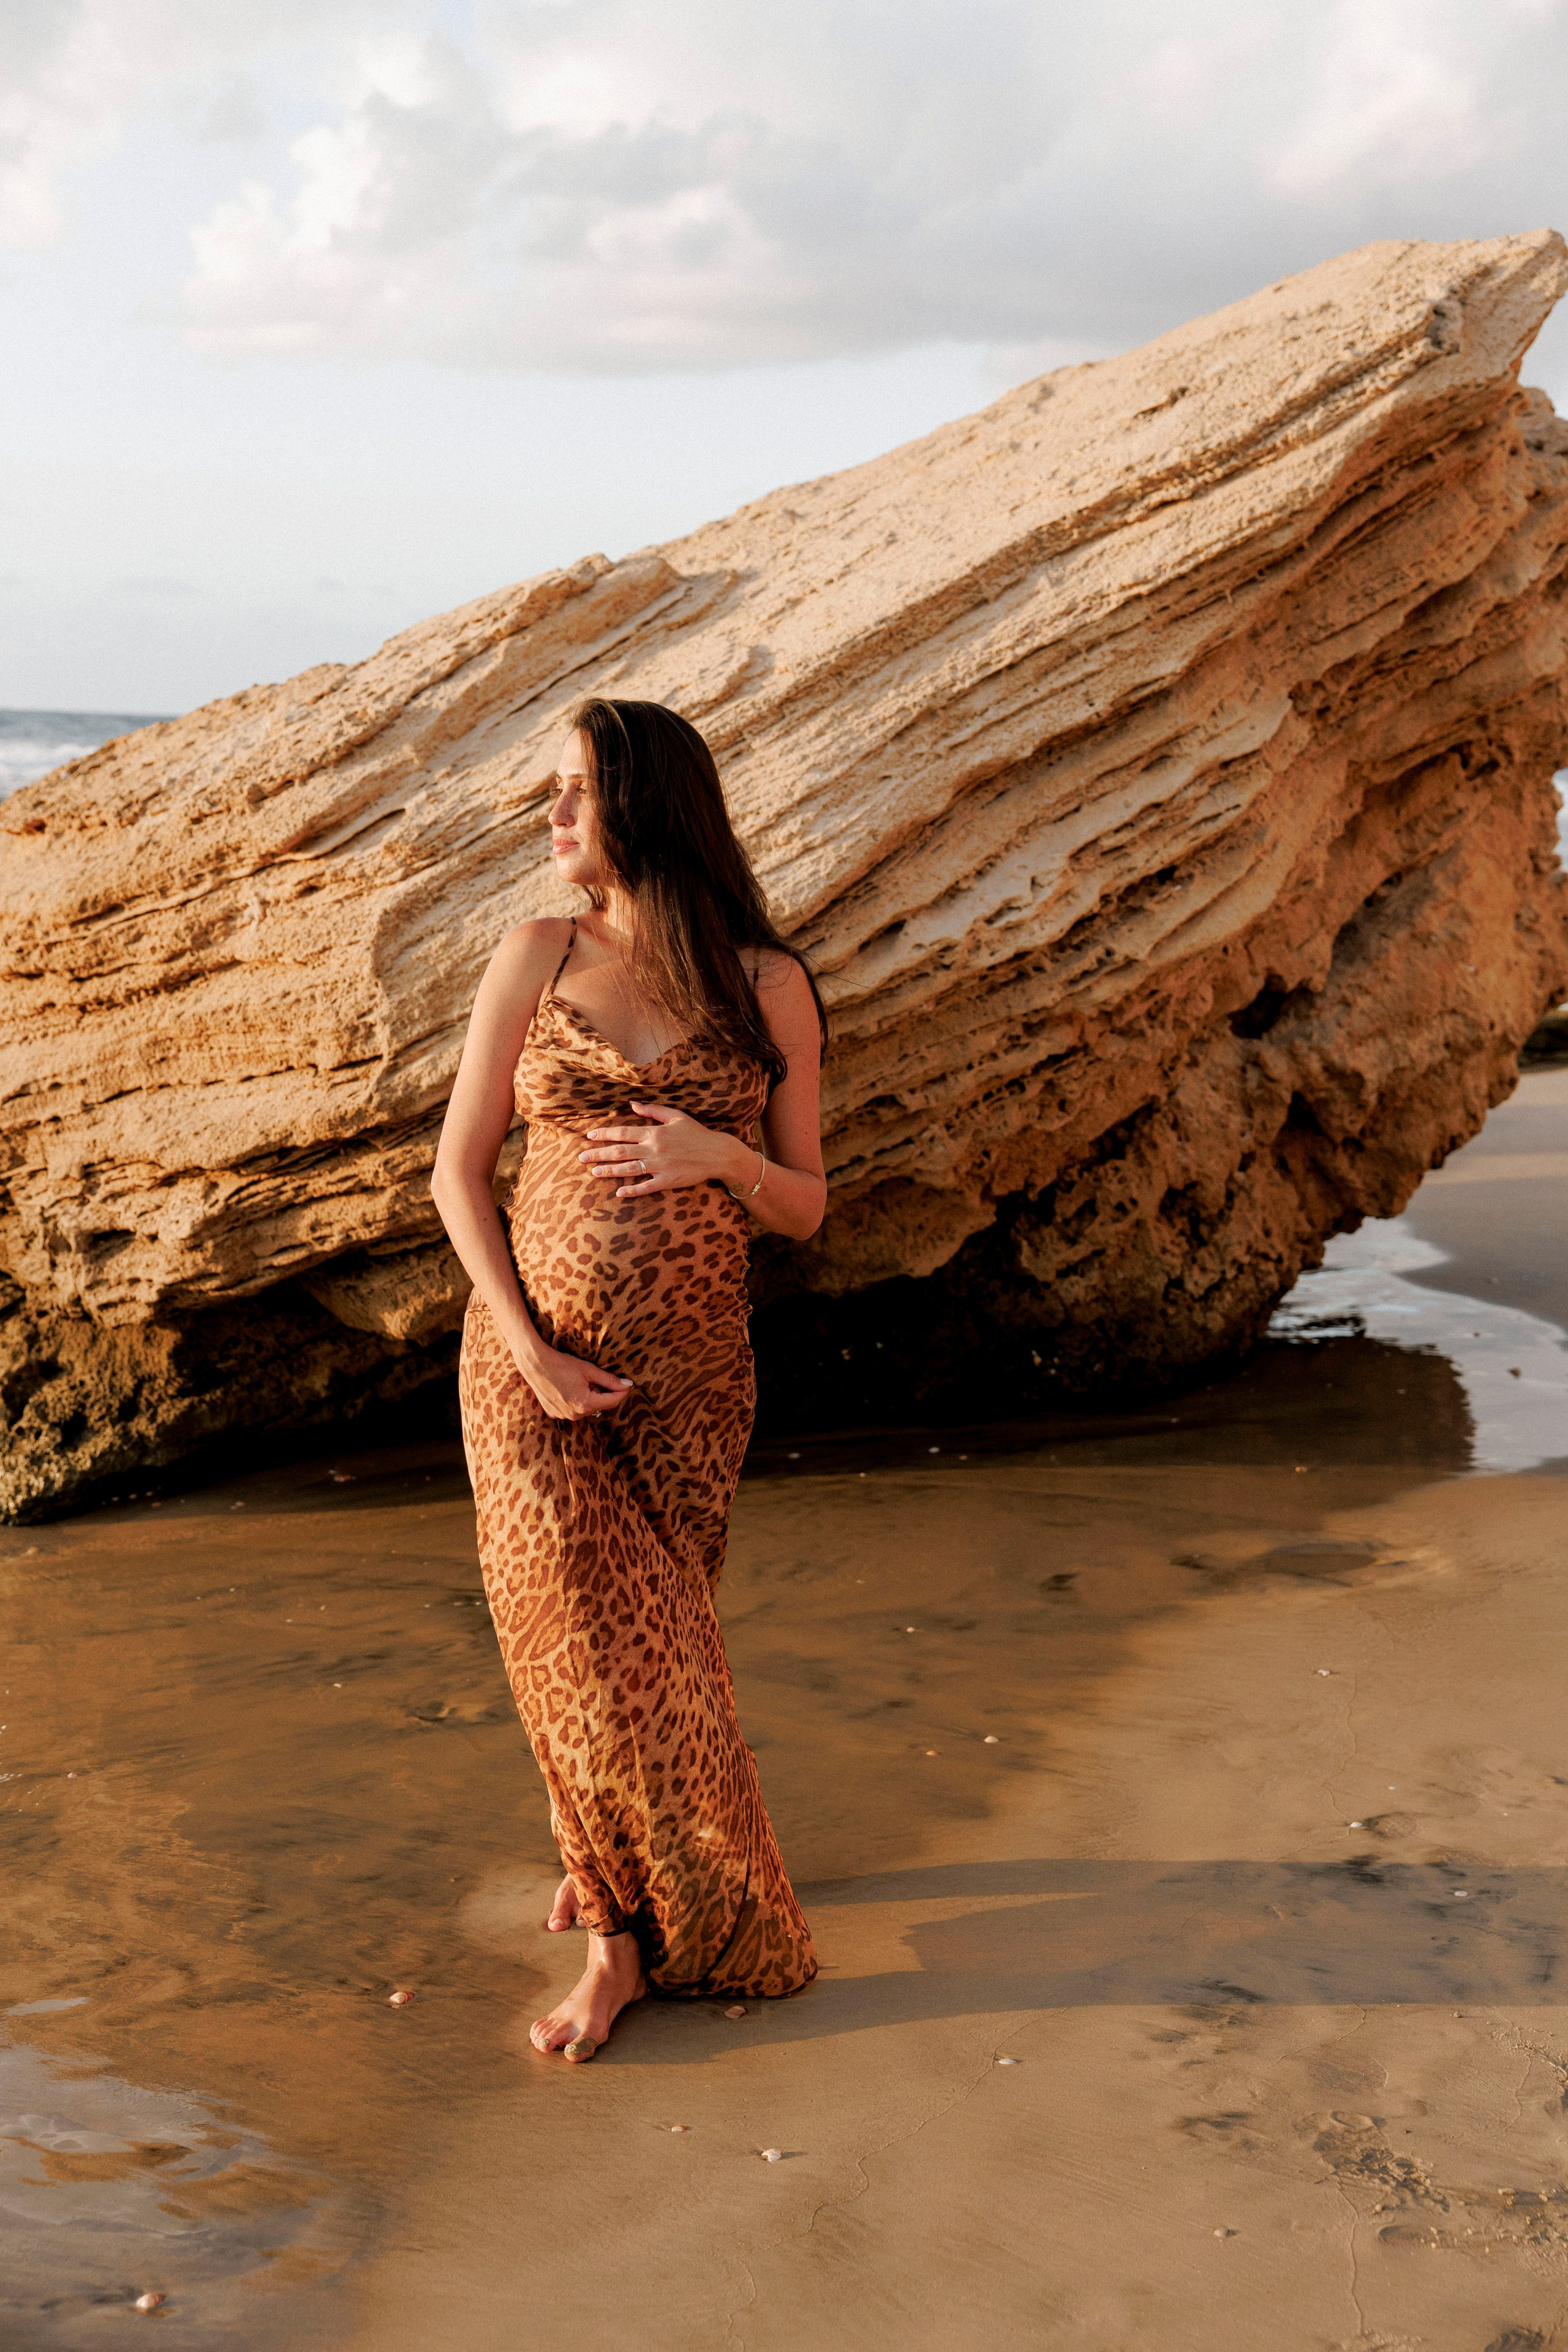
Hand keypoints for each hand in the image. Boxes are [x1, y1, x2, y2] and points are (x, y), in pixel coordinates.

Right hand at [519, 1342, 633, 1420]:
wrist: (535, 1364)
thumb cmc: (562, 1364)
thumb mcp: (589, 1370)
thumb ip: (610, 1380)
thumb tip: (628, 1385)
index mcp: (584, 1404)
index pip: (612, 1401)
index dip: (622, 1392)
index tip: (629, 1384)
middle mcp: (574, 1415)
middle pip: (599, 1405)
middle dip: (603, 1393)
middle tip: (596, 1377)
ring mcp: (563, 1416)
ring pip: (586, 1408)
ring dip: (589, 1397)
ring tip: (580, 1381)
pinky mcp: (554, 1414)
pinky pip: (572, 1410)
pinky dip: (576, 1400)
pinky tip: (569, 1387)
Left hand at [579, 1102, 750, 1197]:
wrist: (717, 1153)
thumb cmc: (696, 1133)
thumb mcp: (676, 1116)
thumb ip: (652, 1110)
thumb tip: (632, 1104)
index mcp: (654, 1132)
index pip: (623, 1132)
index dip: (604, 1134)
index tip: (590, 1136)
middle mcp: (654, 1149)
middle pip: (620, 1151)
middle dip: (599, 1154)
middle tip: (581, 1157)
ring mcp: (660, 1166)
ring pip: (629, 1169)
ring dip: (609, 1171)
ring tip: (594, 1172)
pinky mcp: (668, 1181)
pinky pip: (646, 1187)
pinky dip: (633, 1190)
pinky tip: (619, 1192)